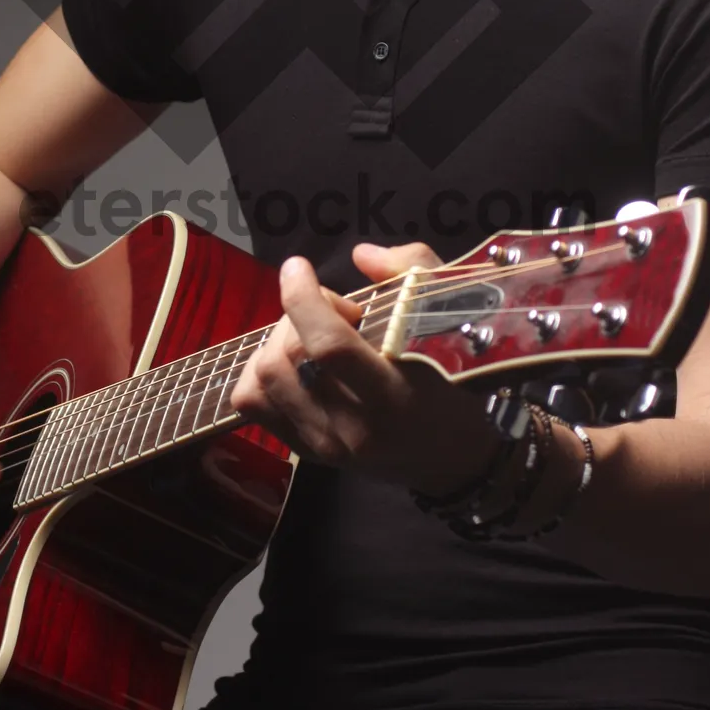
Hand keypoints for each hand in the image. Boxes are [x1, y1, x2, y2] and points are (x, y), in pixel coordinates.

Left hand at [231, 241, 499, 495]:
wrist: (454, 453)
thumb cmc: (456, 378)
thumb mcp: (450, 314)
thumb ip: (410, 272)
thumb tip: (361, 255)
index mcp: (394, 396)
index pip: (328, 346)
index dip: (303, 298)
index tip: (298, 267)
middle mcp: (353, 428)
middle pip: (288, 358)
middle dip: (298, 315)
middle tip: (334, 311)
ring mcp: (325, 446)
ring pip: (262, 379)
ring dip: (276, 342)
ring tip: (311, 336)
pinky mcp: (306, 452)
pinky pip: (253, 405)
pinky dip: (261, 372)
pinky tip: (293, 361)